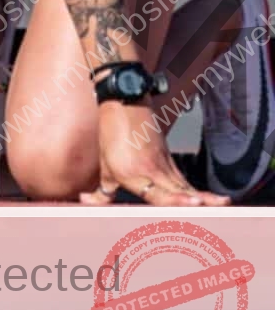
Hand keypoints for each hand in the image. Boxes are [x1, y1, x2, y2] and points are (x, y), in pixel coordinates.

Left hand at [80, 101, 229, 206]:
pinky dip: (197, 191)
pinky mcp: (169, 159)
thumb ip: (101, 192)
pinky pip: (183, 180)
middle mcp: (153, 170)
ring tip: (224, 204)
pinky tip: (211, 200)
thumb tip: (86, 203)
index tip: (196, 202)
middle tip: (221, 208)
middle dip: (198, 201)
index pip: (159, 193)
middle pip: (178, 191)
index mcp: (134, 174)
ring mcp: (164, 163)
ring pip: (185, 185)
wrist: (125, 102)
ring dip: (204, 196)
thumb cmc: (112, 134)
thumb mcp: (105, 165)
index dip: (177, 200)